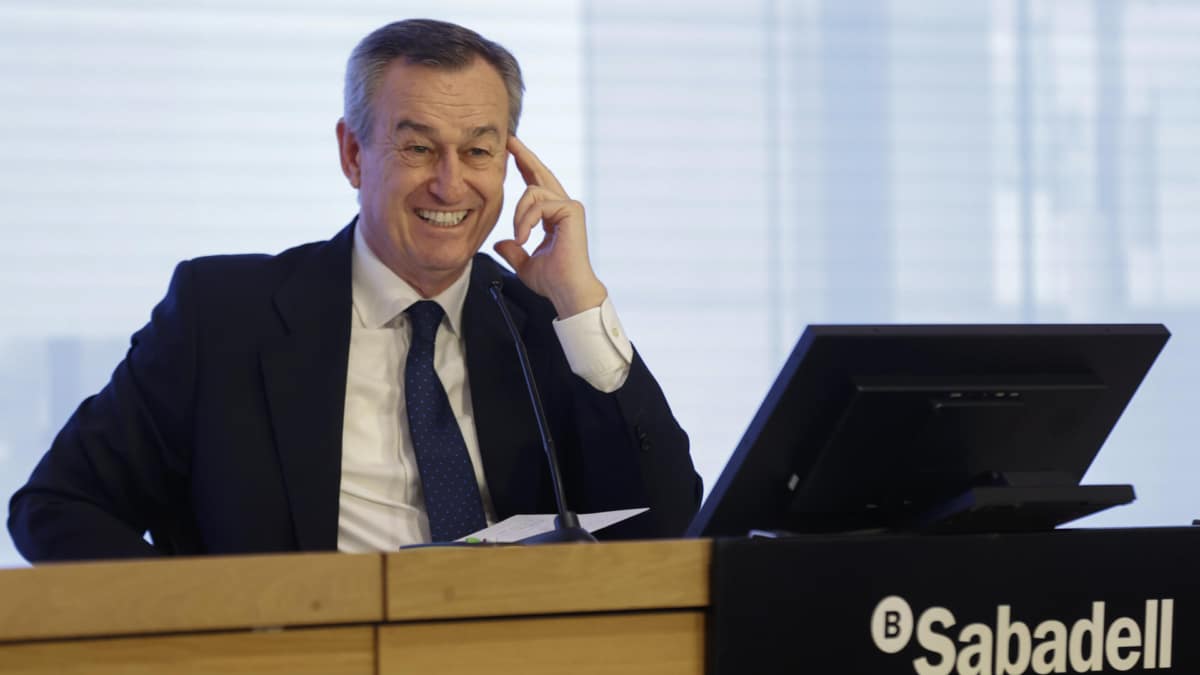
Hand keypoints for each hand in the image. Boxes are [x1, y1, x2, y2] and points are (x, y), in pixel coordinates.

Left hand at [493, 136, 606, 317]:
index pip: (536, 185)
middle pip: (540, 173)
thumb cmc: (552, 282)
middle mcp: (564, 207)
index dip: (523, 167)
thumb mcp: (524, 264)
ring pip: (533, 192)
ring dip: (519, 216)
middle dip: (523, 155)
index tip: (510, 152)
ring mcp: (570, 207)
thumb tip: (500, 243)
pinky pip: (538, 205)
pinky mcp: (572, 210)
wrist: (567, 291)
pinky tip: (524, 238)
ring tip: (519, 240)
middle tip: (508, 140)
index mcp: (554, 216)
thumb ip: (513, 251)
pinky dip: (526, 221)